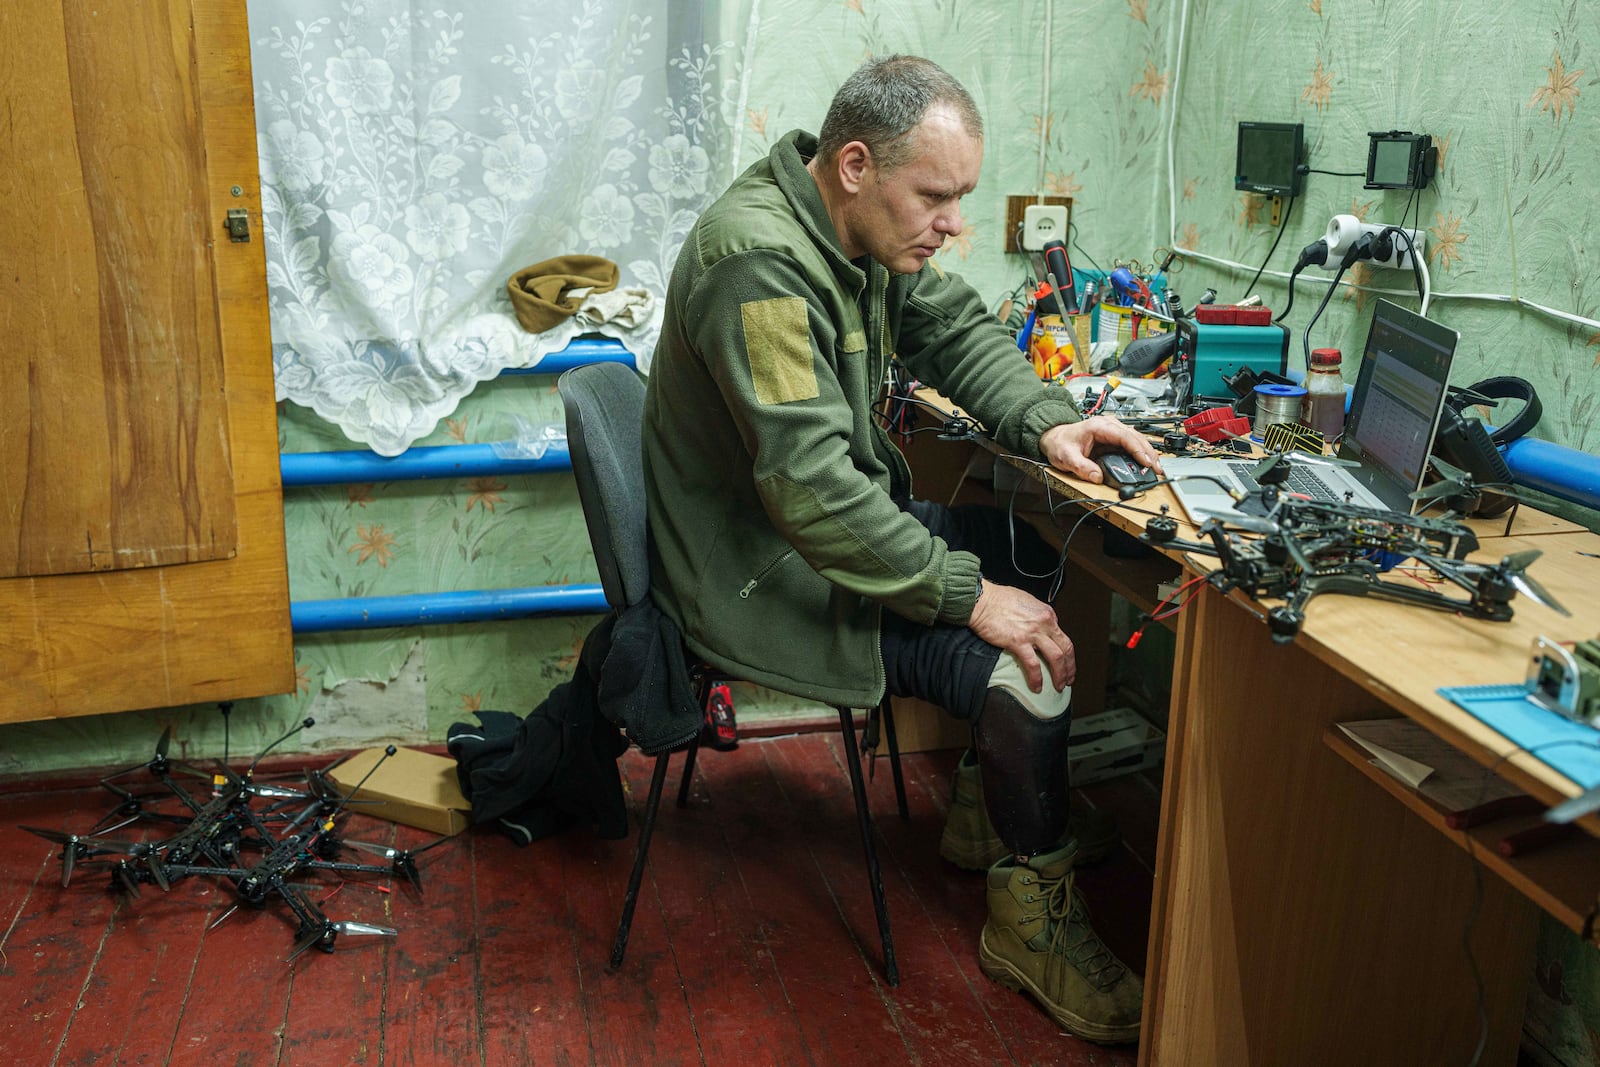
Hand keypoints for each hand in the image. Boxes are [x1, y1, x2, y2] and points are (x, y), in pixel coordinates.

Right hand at [967, 580, 1074, 692]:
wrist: (981, 600)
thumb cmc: (998, 599)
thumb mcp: (1026, 601)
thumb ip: (1036, 615)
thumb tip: (1038, 626)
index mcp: (1046, 613)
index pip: (1062, 636)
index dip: (1066, 652)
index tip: (1064, 662)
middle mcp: (1044, 622)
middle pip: (1066, 649)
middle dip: (1069, 667)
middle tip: (1068, 678)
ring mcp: (1033, 632)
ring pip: (1056, 658)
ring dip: (1060, 675)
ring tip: (1058, 686)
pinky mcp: (1018, 642)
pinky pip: (1033, 665)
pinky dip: (1037, 678)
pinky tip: (1037, 686)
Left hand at [1039, 416, 1163, 483]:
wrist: (1055, 437)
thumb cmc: (1060, 443)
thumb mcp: (1066, 457)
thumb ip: (1081, 468)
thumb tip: (1097, 477)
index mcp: (1099, 427)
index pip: (1125, 436)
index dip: (1138, 450)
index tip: (1147, 462)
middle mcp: (1109, 426)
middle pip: (1136, 437)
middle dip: (1149, 453)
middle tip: (1157, 469)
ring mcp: (1113, 431)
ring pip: (1137, 439)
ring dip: (1148, 453)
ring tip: (1157, 468)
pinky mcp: (1114, 438)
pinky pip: (1132, 444)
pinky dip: (1142, 453)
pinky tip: (1148, 463)